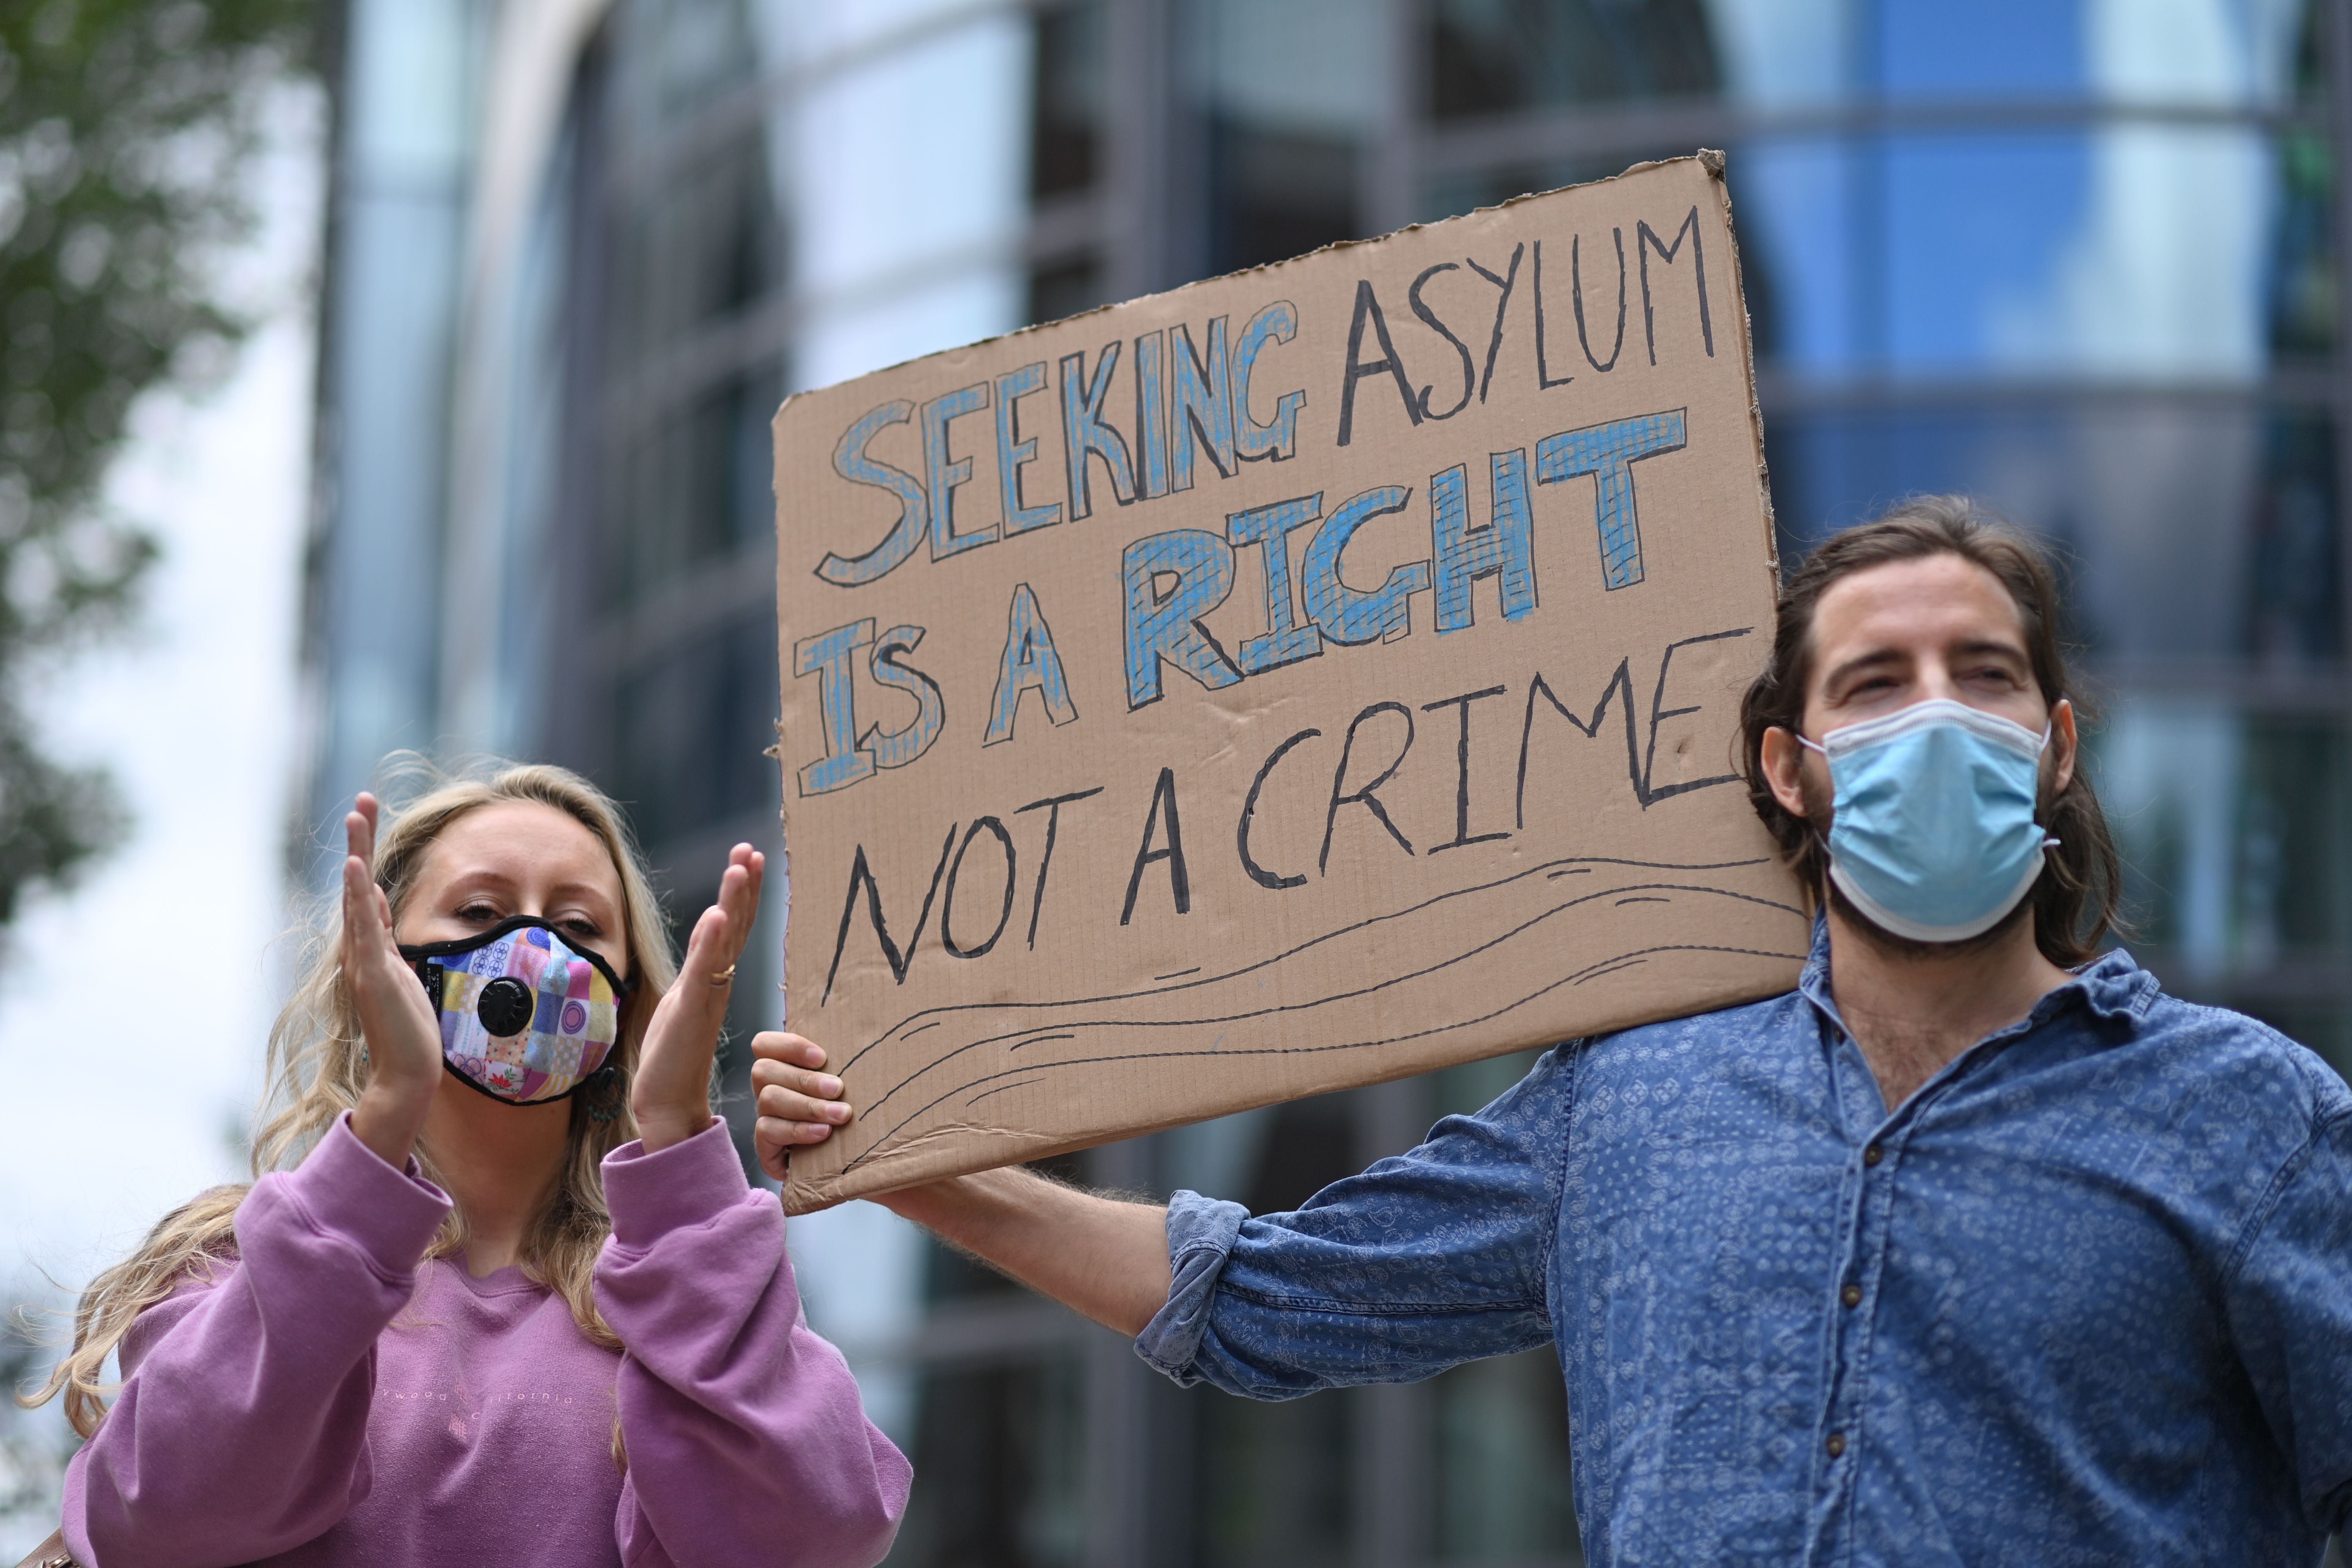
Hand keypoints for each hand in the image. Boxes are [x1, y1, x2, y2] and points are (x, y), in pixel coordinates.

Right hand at [342, 794, 442, 1167]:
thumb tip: (381, 906)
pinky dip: (356, 895)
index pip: (368, 892)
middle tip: (362, 801)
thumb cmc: (410, 1030)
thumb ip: (390, 942)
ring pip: (357, 898)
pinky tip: (354, 867)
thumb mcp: (403, 974)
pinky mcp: (373, 973)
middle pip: (358, 885)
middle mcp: (362, 950)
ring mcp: (365, 960)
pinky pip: (363, 927)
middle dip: (360, 842)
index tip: (367, 821)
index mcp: (373, 949)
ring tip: (356, 816)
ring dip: (357, 854)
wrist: (406, 1073)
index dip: (366, 856)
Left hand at [633, 844, 762, 1151]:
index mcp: (713, 975)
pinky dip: (714, 942)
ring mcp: (707, 994)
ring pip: (726, 940)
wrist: (668, 1099)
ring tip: (741, 866)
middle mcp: (717, 980)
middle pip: (738, 924)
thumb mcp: (683, 996)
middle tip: (752, 849)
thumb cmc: (673, 1051)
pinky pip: (706, 970)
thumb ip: (700, 963)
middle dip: (745, 885)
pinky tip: (718, 915)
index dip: (743, 889)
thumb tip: (713, 922)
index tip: (750, 855)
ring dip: (735, 901)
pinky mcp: (693, 1010)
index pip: (734, 923)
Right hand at [750, 1033, 851, 1179]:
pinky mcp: (767, 1149)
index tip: (822, 1057)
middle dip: (804, 1080)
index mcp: (782, 1068)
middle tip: (839, 1088)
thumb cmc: (853, 1112)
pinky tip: (823, 1133)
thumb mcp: (847, 1084)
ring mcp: (765, 1119)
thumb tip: (870, 1034)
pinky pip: (767, 1132)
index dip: (788, 1046)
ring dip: (807, 1105)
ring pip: (768, 1100)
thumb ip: (845, 1062)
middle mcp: (768, 1091)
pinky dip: (798, 1130)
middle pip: (764, 1071)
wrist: (857, 1162)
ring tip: (841, 1114)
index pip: (763, 1044)